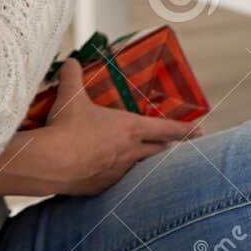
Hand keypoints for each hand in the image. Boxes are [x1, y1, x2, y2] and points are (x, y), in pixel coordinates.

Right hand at [37, 58, 198, 194]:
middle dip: (162, 144)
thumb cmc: (67, 127)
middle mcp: (129, 152)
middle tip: (163, 141)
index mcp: (129, 128)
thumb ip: (73, 76)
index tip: (200, 131)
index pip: (167, 129)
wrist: (51, 162)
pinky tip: (96, 167)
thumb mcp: (70, 96)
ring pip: (136, 166)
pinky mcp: (101, 187)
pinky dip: (110, 172)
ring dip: (136, 159)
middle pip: (156, 150)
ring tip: (125, 153)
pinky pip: (112, 179)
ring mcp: (117, 172)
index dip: (185, 130)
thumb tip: (71, 63)